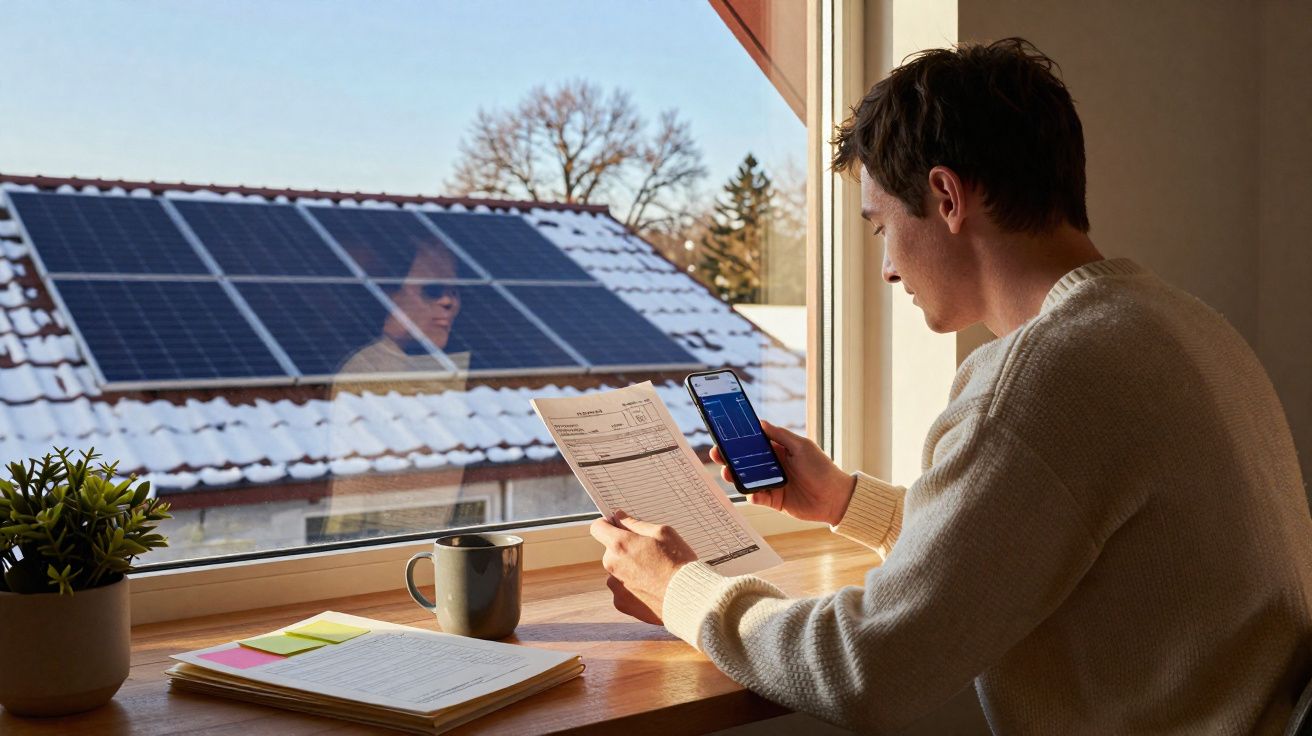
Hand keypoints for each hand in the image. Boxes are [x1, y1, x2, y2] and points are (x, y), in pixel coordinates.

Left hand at [588, 510, 697, 624]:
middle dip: (625, 549)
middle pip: (611, 551)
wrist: (687, 599)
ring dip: (629, 570)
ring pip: (617, 571)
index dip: (607, 524)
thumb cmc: (678, 563)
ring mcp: (615, 586)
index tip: (616, 526)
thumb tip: (619, 517)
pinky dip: (633, 588)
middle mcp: (612, 565)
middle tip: (649, 554)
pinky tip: (651, 588)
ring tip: (653, 574)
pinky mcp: (621, 603)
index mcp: (620, 544)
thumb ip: (636, 523)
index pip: (598, 528)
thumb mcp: (663, 533)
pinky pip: (622, 590)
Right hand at [710, 419, 856, 525]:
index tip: (724, 435)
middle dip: (729, 458)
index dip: (739, 439)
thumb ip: (781, 436)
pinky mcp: (774, 500)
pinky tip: (753, 494)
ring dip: (735, 476)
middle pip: (745, 461)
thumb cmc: (822, 468)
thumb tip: (761, 423)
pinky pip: (758, 497)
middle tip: (717, 454)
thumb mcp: (802, 446)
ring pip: (747, 479)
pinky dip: (753, 495)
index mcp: (778, 450)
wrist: (835, 498)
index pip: (754, 443)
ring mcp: (772, 483)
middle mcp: (773, 466)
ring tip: (728, 473)